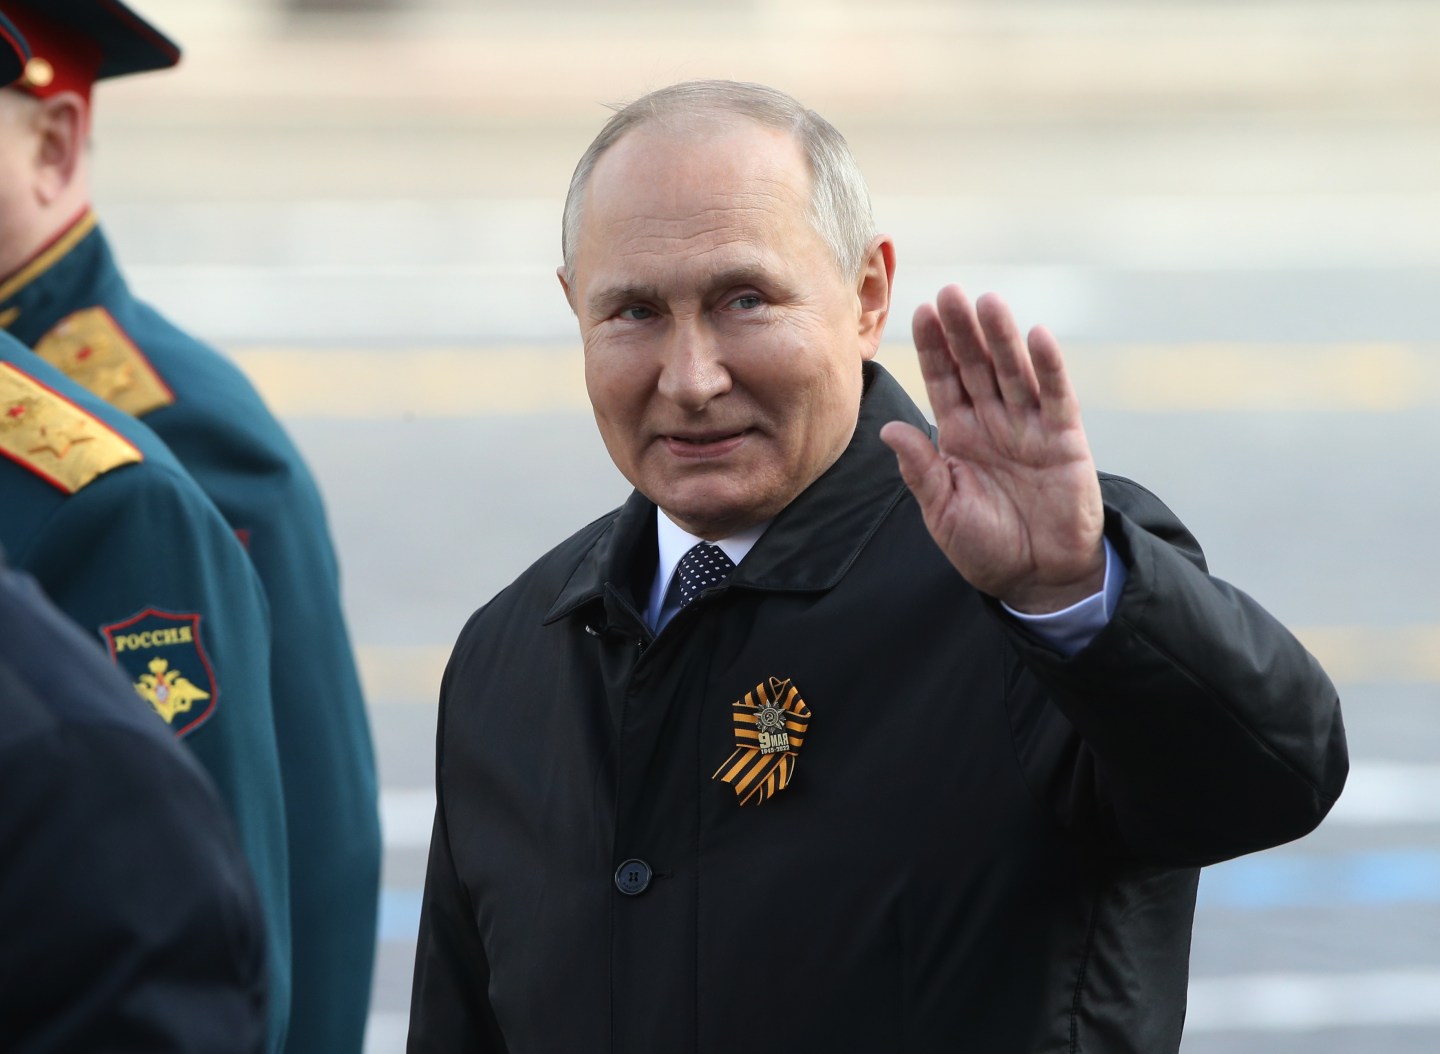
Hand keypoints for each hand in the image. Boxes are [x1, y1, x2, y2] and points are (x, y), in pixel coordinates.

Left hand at [879, 285, 1104, 612]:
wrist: (1038, 579)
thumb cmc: (986, 548)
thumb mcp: (943, 511)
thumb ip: (921, 469)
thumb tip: (889, 429)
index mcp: (958, 437)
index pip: (943, 382)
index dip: (933, 348)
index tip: (921, 311)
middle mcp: (992, 423)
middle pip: (976, 367)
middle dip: (962, 331)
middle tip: (951, 292)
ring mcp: (1029, 428)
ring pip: (1013, 372)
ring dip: (1002, 338)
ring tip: (989, 302)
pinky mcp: (1064, 440)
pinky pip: (1056, 397)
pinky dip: (1049, 366)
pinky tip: (1037, 335)